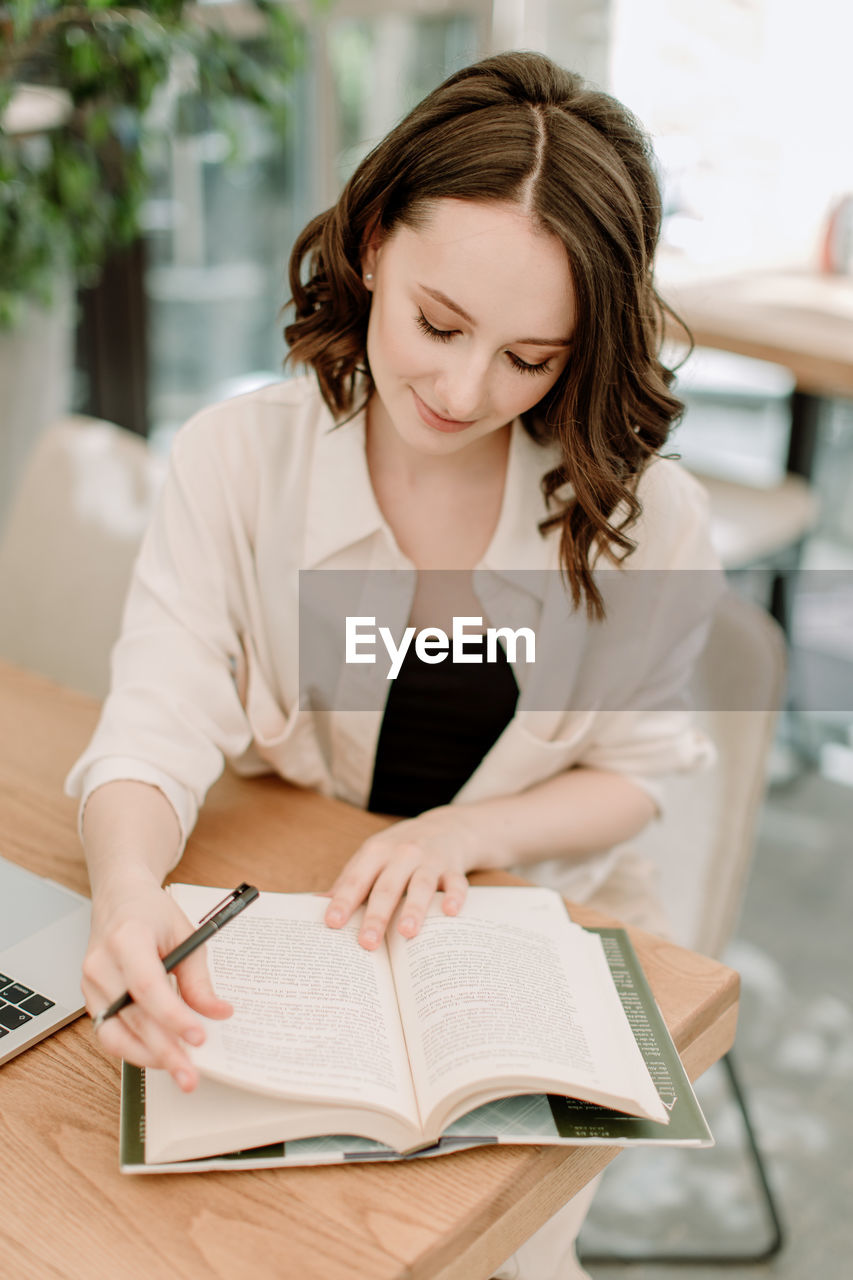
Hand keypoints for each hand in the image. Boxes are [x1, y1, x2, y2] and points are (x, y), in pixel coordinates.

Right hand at [81, 872, 232, 1090]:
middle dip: (164, 1051)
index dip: (172, 1016)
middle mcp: (101, 964)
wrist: (119, 899)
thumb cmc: (151, 913)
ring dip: (148, 1058)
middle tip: (190, 1074)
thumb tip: (217, 1012)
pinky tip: (159, 1057)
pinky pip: (109, 1033)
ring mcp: (90, 984)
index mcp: (127, 938)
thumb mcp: (186, 933)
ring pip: (114, 1034)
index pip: (147, 986)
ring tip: (179, 1071)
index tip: (198, 1037)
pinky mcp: (90, 999)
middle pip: (131, 1018)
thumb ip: (198, 978)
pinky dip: (134, 1049)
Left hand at [324, 805, 488, 949]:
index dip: (343, 900)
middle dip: (376, 915)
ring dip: (413, 908)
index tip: (332, 923)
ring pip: (421, 885)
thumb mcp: (371, 857)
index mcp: (376, 852)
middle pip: (387, 887)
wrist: (446, 827)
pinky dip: (455, 896)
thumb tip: (313, 903)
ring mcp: (430, 860)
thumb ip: (348, 881)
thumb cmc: (399, 849)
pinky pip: (457, 883)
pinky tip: (449, 912)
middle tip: (367, 943)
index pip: (357, 879)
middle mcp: (403, 854)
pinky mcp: (453, 868)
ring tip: (406, 932)